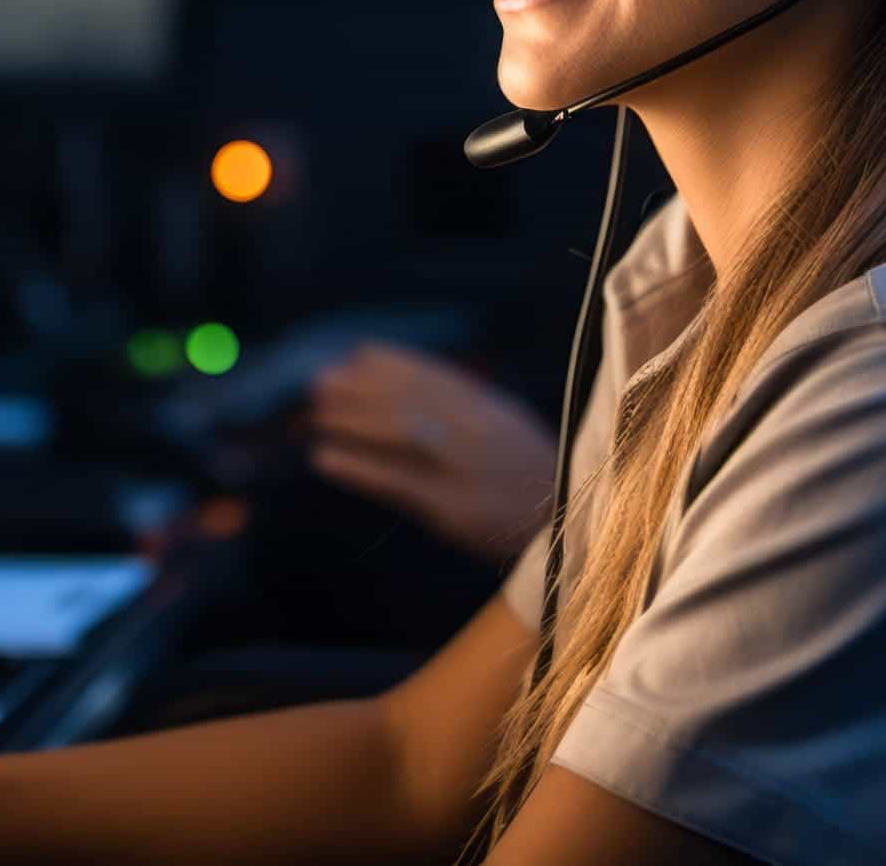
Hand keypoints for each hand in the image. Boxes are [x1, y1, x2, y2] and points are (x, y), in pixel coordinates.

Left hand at [308, 342, 555, 563]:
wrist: (571, 531)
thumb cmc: (536, 482)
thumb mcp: (511, 430)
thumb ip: (472, 407)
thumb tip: (425, 385)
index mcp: (489, 410)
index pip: (432, 376)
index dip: (390, 364)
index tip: (355, 354)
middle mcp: (474, 431)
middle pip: (407, 399)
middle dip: (359, 388)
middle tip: (318, 381)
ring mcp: (462, 468)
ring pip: (397, 432)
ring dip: (350, 420)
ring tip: (313, 414)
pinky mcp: (451, 507)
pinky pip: (396, 482)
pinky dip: (357, 468)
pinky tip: (323, 459)